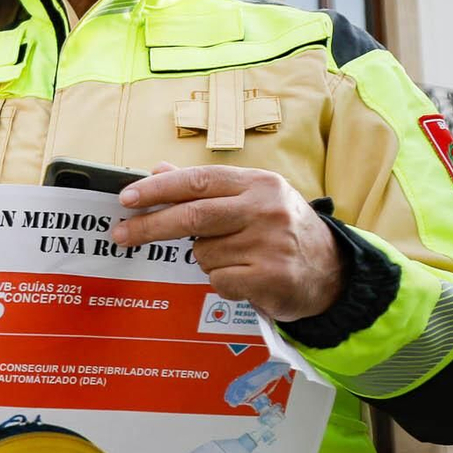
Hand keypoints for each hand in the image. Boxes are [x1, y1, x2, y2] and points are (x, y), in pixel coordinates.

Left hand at [114, 163, 344, 321]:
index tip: (127, 198)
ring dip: (207, 260)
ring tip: (237, 258)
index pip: (197, 181)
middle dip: (150, 226)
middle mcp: (265, 209)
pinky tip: (246, 277)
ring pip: (203, 254)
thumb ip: (205, 187)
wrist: (332, 271)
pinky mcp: (271, 277)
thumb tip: (158, 170)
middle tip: (120, 235)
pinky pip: (219, 280)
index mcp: (258, 184)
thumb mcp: (251, 198)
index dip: (158, 189)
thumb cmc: (281, 230)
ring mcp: (270, 243)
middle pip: (192, 216)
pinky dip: (223, 282)